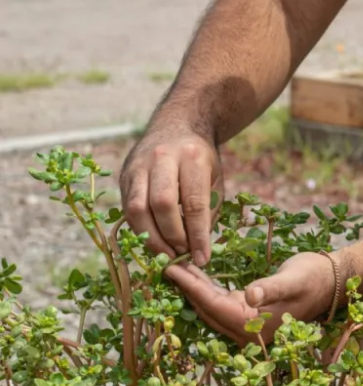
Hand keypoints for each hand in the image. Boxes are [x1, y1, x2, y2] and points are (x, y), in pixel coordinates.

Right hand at [119, 130, 223, 265]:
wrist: (175, 127)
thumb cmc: (200, 159)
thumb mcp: (215, 178)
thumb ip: (209, 209)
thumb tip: (199, 247)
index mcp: (192, 157)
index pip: (194, 202)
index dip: (197, 234)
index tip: (203, 257)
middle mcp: (162, 158)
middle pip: (162, 204)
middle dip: (172, 236)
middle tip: (182, 255)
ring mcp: (139, 166)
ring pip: (138, 208)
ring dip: (152, 238)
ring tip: (166, 255)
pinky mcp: (124, 176)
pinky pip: (128, 209)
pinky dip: (140, 230)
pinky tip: (154, 241)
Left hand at [165, 252, 335, 345]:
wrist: (332, 281)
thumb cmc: (314, 277)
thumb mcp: (293, 279)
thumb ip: (270, 288)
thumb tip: (250, 295)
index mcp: (255, 325)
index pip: (213, 305)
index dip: (191, 287)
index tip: (171, 268)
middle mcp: (248, 331)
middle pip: (207, 309)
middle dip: (186, 288)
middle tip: (165, 263)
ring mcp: (248, 325)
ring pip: (211, 307)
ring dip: (194, 289)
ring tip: (177, 267)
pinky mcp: (250, 315)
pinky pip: (221, 304)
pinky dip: (207, 290)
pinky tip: (198, 276)